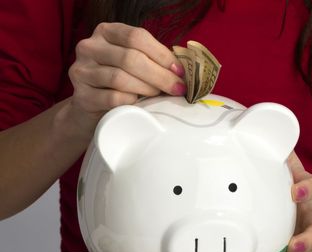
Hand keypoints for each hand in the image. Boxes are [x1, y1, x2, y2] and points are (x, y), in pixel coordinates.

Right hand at [68, 22, 185, 120]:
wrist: (90, 111)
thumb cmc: (118, 85)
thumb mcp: (133, 66)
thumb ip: (152, 61)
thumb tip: (182, 71)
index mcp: (107, 32)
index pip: (137, 36)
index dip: (162, 54)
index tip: (179, 72)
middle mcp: (90, 47)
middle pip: (130, 57)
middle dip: (159, 75)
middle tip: (176, 88)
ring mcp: (81, 70)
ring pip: (120, 78)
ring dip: (146, 88)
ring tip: (158, 95)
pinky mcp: (81, 96)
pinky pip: (112, 98)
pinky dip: (130, 101)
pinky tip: (138, 104)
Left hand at [279, 152, 311, 251]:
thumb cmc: (297, 187)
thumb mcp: (293, 171)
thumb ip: (283, 158)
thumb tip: (266, 136)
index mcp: (309, 194)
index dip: (306, 190)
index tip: (295, 191)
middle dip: (308, 239)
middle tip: (293, 244)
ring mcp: (307, 236)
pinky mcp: (298, 250)